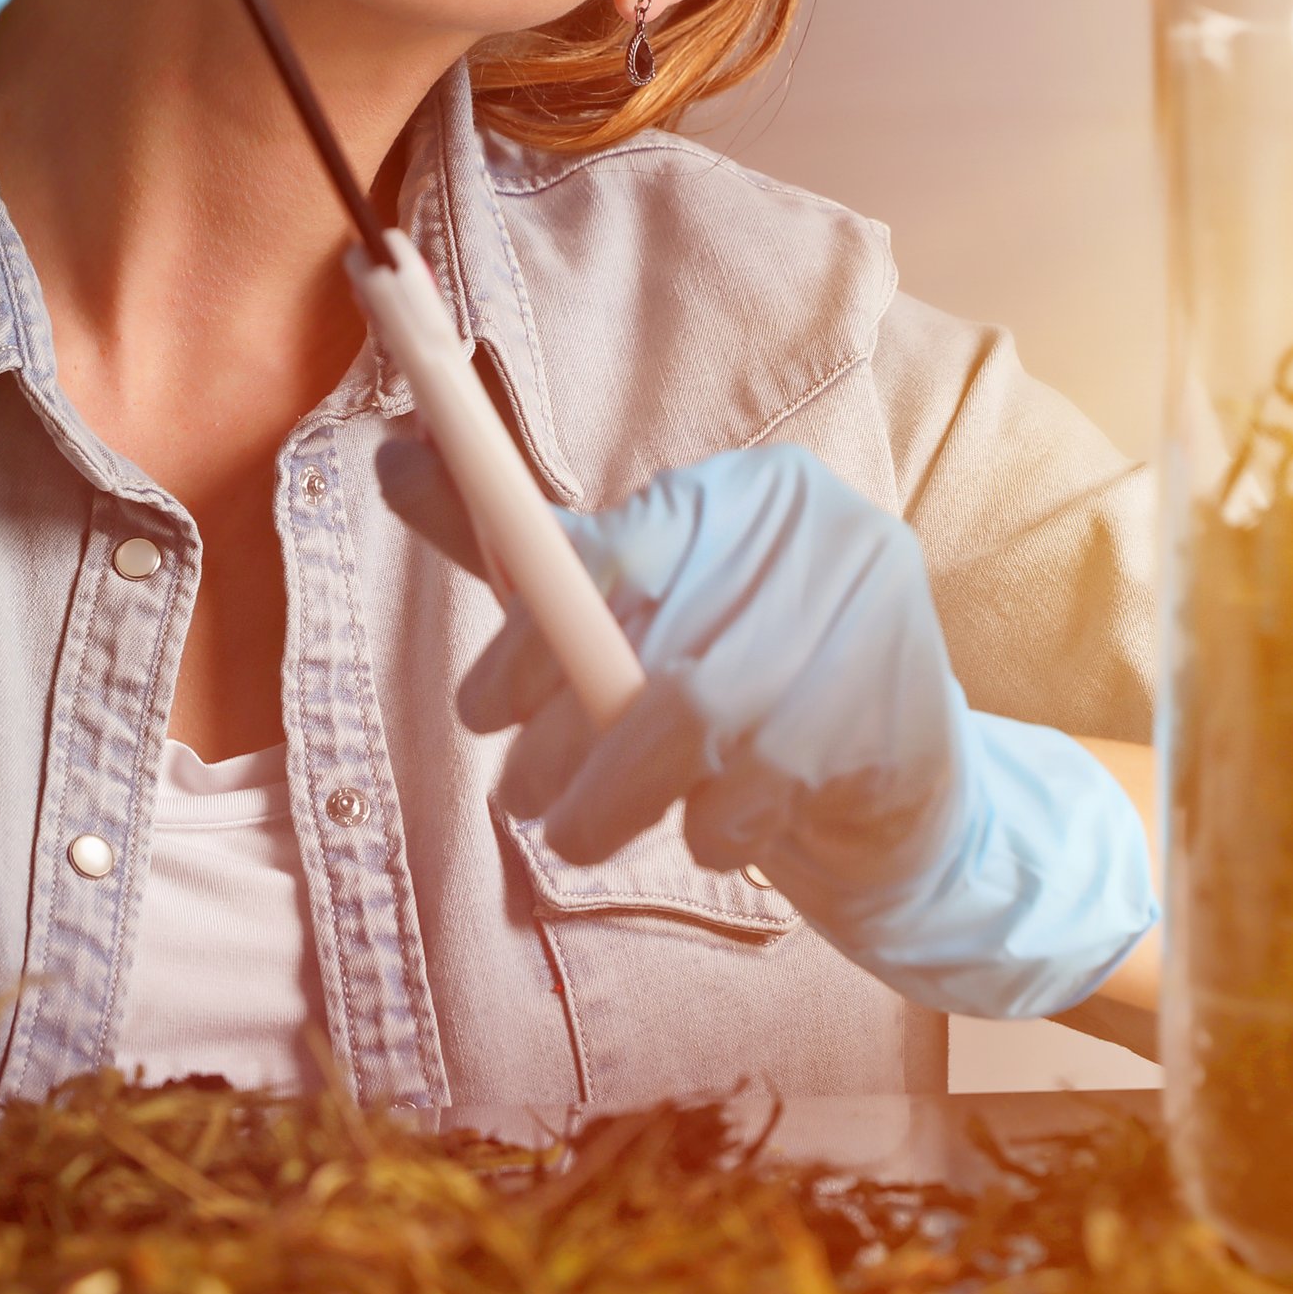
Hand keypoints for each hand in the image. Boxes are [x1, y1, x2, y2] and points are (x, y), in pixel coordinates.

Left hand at [380, 437, 1157, 1021]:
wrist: (896, 800)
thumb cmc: (736, 693)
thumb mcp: (626, 614)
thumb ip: (523, 549)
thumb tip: (390, 459)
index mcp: (748, 488)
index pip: (613, 551)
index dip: (528, 638)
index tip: (478, 714)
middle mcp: (821, 531)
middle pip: (652, 641)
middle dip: (560, 738)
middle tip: (518, 800)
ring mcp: (873, 619)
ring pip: (699, 719)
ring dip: (616, 798)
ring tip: (579, 834)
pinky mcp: (902, 712)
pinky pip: (763, 785)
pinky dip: (711, 827)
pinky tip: (709, 830)